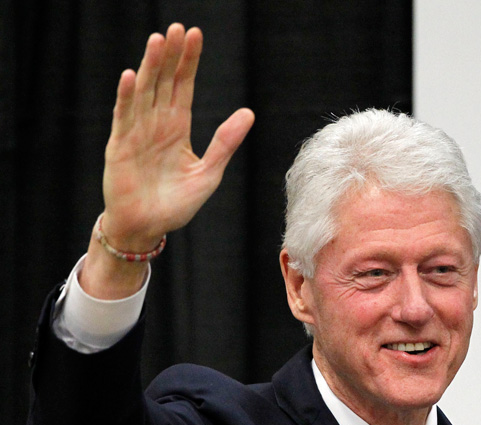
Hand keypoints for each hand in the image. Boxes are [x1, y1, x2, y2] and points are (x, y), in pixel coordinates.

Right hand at [100, 23, 253, 251]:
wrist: (148, 228)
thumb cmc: (176, 204)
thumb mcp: (209, 173)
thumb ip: (225, 142)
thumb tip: (249, 112)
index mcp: (177, 128)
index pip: (183, 86)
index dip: (189, 62)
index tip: (196, 35)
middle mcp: (156, 124)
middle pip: (164, 82)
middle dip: (172, 56)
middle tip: (179, 28)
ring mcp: (136, 132)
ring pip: (145, 92)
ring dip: (150, 67)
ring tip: (158, 41)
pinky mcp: (120, 146)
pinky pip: (124, 117)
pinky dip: (127, 97)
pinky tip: (132, 76)